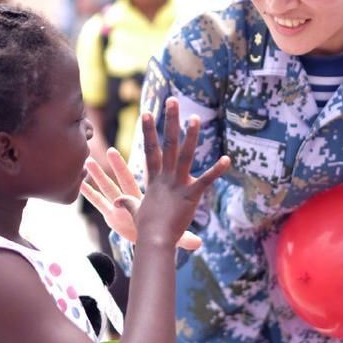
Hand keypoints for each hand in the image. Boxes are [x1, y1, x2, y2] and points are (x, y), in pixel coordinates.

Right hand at [80, 98, 229, 249]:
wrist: (154, 241)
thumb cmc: (146, 229)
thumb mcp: (135, 212)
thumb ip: (128, 203)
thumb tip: (116, 203)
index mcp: (154, 179)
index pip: (150, 149)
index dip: (149, 130)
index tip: (148, 112)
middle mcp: (166, 177)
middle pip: (167, 144)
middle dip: (170, 121)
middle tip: (173, 101)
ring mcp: (178, 185)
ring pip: (185, 156)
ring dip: (191, 137)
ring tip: (195, 118)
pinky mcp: (191, 196)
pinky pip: (206, 180)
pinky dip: (216, 170)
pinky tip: (227, 159)